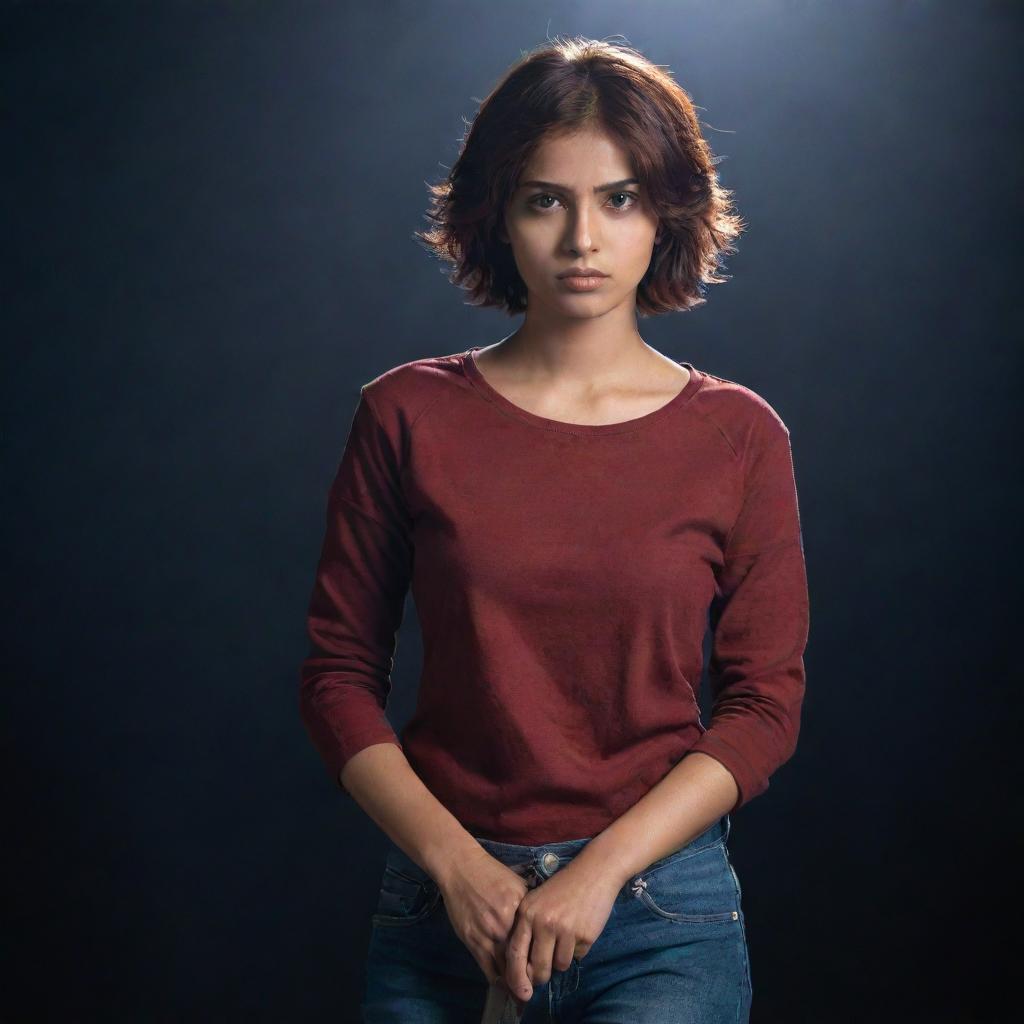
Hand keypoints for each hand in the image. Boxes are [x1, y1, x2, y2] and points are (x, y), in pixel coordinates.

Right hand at [437, 845, 532, 998]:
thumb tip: (545, 922)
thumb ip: (530, 906)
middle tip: (536, 986)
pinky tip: (505, 984)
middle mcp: (504, 927)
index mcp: (520, 912)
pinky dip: (497, 980)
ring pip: (505, 971)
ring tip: (522, 992)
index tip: (547, 969)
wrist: (462, 869)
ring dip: (515, 985)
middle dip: (531, 978)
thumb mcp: (519, 885)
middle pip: (523, 962)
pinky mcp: (471, 941)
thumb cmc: (492, 874)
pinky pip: (487, 969)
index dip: (543, 961)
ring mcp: (486, 936)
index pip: (536, 945)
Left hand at [502, 857, 620, 1003]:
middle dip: (541, 977)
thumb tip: (525, 969)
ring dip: (562, 959)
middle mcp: (542, 921)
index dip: (515, 977)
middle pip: (537, 968)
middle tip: (545, 974)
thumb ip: (528, 930)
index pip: (514, 953)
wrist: (593, 872)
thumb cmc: (563, 888)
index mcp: (526, 912)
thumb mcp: (538, 902)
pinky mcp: (584, 935)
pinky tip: (580, 929)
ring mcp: (564, 929)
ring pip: (559, 965)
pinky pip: (578, 956)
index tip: (520, 991)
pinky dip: (578, 949)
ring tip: (566, 937)